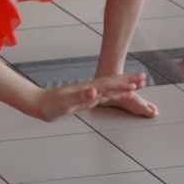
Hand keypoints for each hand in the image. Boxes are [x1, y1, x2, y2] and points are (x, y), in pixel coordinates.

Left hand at [30, 73, 146, 119]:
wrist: (38, 103)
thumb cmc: (50, 105)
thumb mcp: (64, 103)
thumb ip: (79, 96)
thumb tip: (94, 91)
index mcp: (87, 90)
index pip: (108, 86)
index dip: (122, 85)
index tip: (136, 85)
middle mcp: (90, 90)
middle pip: (112, 83)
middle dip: (128, 81)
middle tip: (144, 78)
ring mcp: (88, 93)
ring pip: (110, 88)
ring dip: (123, 85)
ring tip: (137, 84)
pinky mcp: (85, 98)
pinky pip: (104, 95)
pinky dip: (114, 93)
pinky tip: (118, 93)